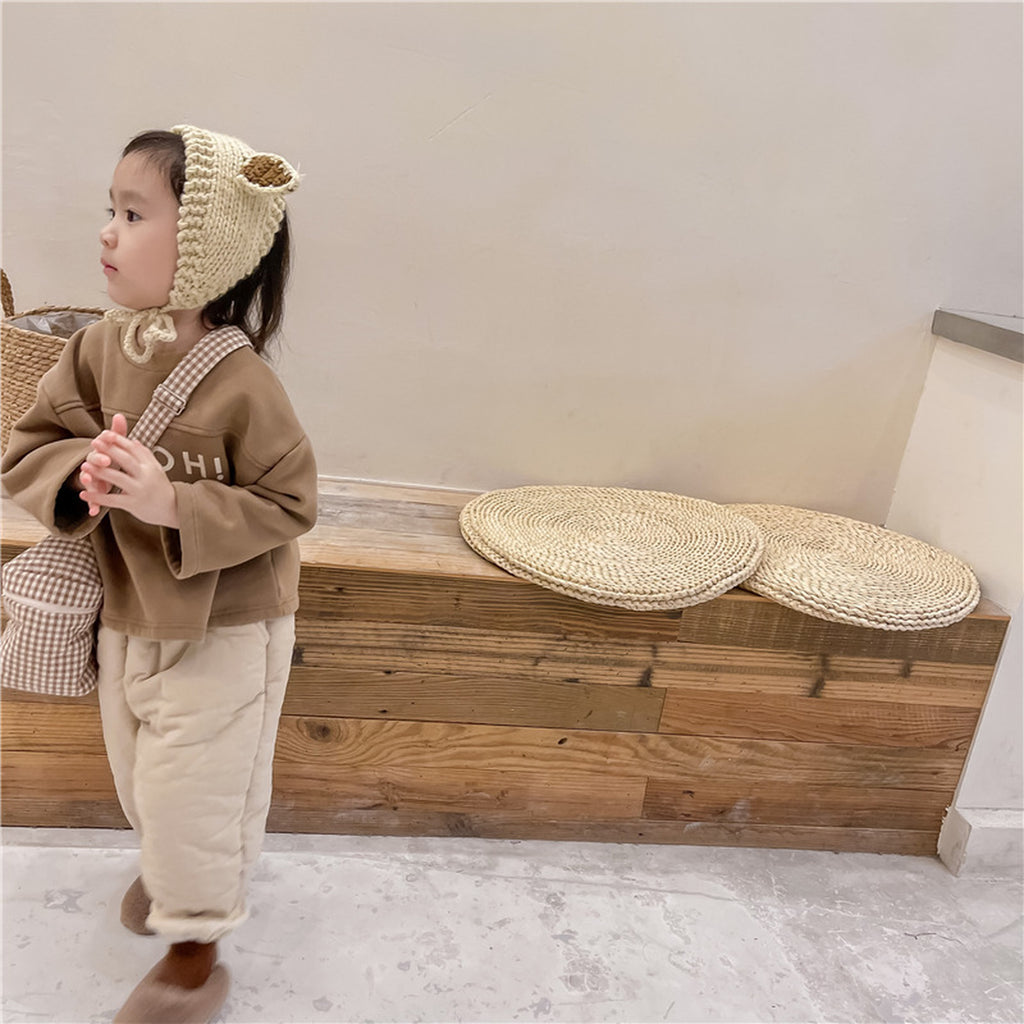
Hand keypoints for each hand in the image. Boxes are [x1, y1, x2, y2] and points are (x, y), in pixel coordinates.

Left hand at [79, 413, 179, 527]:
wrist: (173, 509)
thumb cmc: (161, 488)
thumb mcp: (156, 469)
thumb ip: (144, 455)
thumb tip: (133, 440)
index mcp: (150, 466)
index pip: (133, 448)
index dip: (119, 440)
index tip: (105, 433)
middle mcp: (146, 476)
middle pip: (126, 459)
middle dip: (109, 450)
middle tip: (94, 443)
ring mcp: (140, 490)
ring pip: (117, 478)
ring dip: (99, 471)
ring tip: (85, 466)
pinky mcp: (133, 504)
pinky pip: (112, 500)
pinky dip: (97, 497)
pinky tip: (84, 494)